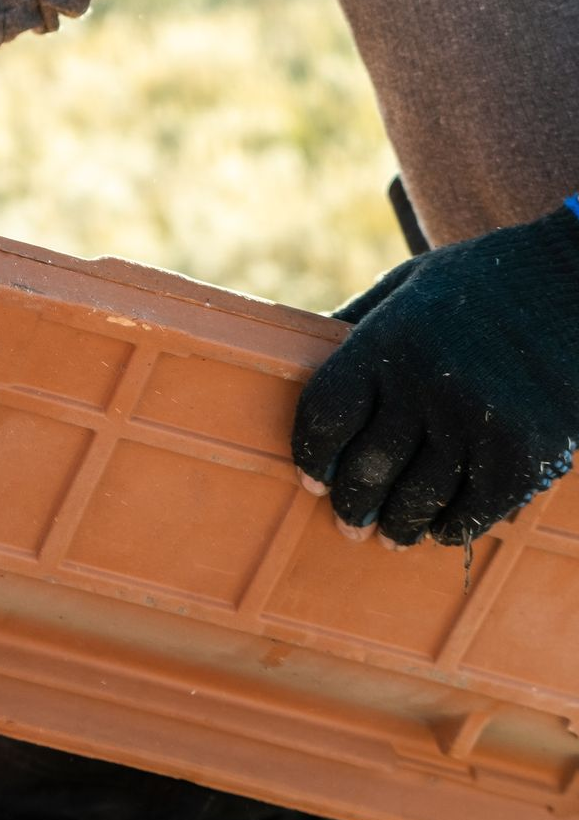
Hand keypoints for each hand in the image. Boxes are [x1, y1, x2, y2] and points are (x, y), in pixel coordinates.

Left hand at [291, 204, 578, 546]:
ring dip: (398, 525)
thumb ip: (355, 325)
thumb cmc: (482, 283)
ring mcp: (476, 420)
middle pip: (366, 467)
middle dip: (352, 505)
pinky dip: (451, 527)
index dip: (311, 456)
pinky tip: (441, 529)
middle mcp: (425, 382)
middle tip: (349, 523)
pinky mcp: (524, 452)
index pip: (325, 417)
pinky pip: (473, 510)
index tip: (312, 480)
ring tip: (392, 535)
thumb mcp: (408, 285)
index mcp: (387, 340)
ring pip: (416, 498)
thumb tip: (295, 358)